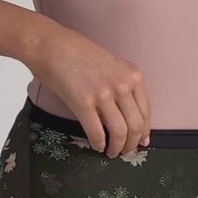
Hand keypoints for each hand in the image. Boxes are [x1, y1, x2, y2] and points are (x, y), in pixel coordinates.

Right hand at [21, 15, 150, 156]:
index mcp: (132, 75)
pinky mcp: (83, 102)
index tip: (141, 142)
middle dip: (132, 144)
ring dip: (116, 148)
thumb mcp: (111, 64)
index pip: (146, 112)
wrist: (51, 44)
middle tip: (125, 152)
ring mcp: (103, 94)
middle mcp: (122, 85)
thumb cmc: (77, 51)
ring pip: (119, 132)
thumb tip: (127, 113)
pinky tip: (97, 146)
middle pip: (135, 125)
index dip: (144, 132)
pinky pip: (96, 131)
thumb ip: (122, 85)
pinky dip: (99, 143)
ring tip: (111, 153)